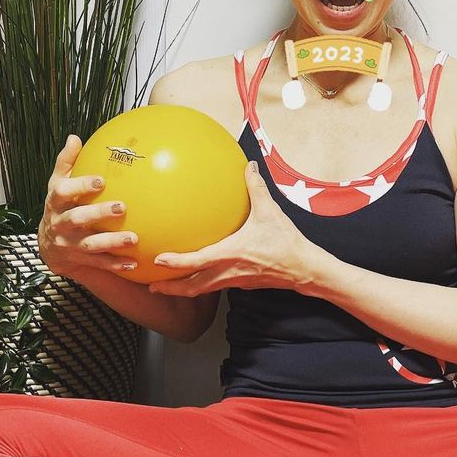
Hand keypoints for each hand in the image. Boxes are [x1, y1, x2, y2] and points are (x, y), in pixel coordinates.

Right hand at [37, 134, 140, 279]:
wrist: (48, 246)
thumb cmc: (60, 206)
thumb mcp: (57, 184)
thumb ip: (66, 163)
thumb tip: (74, 138)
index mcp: (55, 202)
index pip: (63, 192)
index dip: (80, 186)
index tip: (101, 180)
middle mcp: (60, 223)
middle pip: (77, 219)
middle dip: (99, 213)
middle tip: (122, 207)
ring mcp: (68, 244)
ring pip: (90, 244)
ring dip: (111, 242)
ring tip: (133, 238)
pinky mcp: (79, 260)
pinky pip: (98, 263)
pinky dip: (115, 264)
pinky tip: (134, 263)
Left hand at [148, 160, 315, 295]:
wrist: (304, 268)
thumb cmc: (286, 243)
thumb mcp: (270, 212)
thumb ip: (256, 188)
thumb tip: (248, 166)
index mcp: (230, 254)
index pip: (197, 262)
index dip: (175, 263)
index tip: (158, 261)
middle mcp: (228, 271)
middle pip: (193, 287)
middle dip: (171, 289)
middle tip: (152, 287)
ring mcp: (235, 280)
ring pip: (203, 290)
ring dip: (184, 290)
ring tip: (168, 287)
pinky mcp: (242, 284)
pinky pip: (216, 286)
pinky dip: (202, 285)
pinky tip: (200, 276)